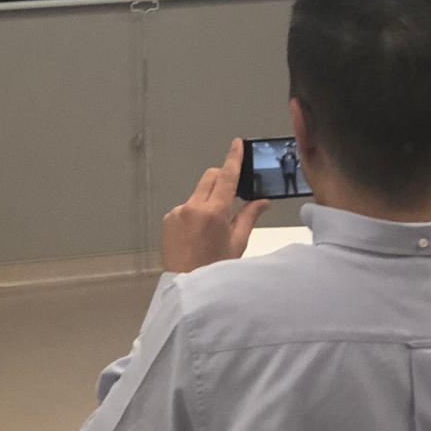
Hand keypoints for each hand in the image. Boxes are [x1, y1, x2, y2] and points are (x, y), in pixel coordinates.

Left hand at [161, 139, 268, 275]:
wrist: (187, 286)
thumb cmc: (215, 268)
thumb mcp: (238, 243)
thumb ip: (249, 217)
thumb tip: (262, 201)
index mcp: (214, 212)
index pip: (226, 176)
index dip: (233, 158)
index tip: (236, 144)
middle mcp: (193, 207)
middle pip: (209, 178)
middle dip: (221, 179)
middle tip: (232, 193)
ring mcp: (177, 212)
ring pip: (197, 194)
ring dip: (207, 200)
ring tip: (212, 227)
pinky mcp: (168, 219)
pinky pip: (185, 208)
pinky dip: (193, 213)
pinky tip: (197, 234)